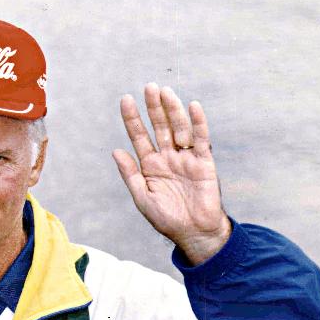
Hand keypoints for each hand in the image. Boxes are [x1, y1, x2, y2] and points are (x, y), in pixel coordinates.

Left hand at [112, 83, 230, 264]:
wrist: (193, 232)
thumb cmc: (167, 218)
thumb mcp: (143, 197)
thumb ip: (130, 174)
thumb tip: (115, 150)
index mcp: (150, 165)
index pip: (139, 136)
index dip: (132, 118)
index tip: (126, 99)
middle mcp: (167, 157)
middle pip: (160, 126)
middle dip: (154, 107)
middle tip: (149, 87)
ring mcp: (185, 158)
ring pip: (178, 128)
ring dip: (172, 110)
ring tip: (165, 92)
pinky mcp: (204, 162)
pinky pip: (200, 139)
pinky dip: (198, 122)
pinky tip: (192, 106)